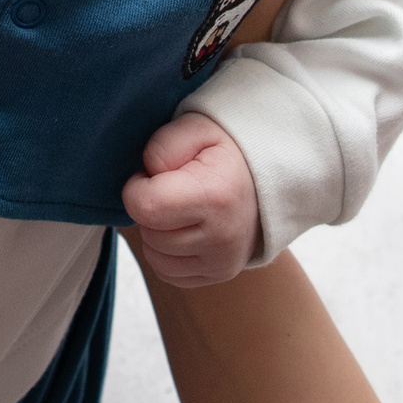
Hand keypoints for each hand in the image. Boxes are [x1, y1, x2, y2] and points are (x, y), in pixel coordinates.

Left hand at [122, 112, 259, 287]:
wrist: (266, 180)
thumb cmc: (223, 152)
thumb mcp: (197, 128)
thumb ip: (163, 145)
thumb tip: (146, 176)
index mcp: (215, 196)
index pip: (145, 206)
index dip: (137, 188)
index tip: (151, 176)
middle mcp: (222, 237)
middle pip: (149, 233)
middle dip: (150, 209)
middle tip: (171, 190)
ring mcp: (222, 261)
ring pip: (154, 257)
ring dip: (156, 232)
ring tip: (179, 209)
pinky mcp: (219, 275)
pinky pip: (167, 273)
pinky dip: (166, 253)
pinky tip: (183, 230)